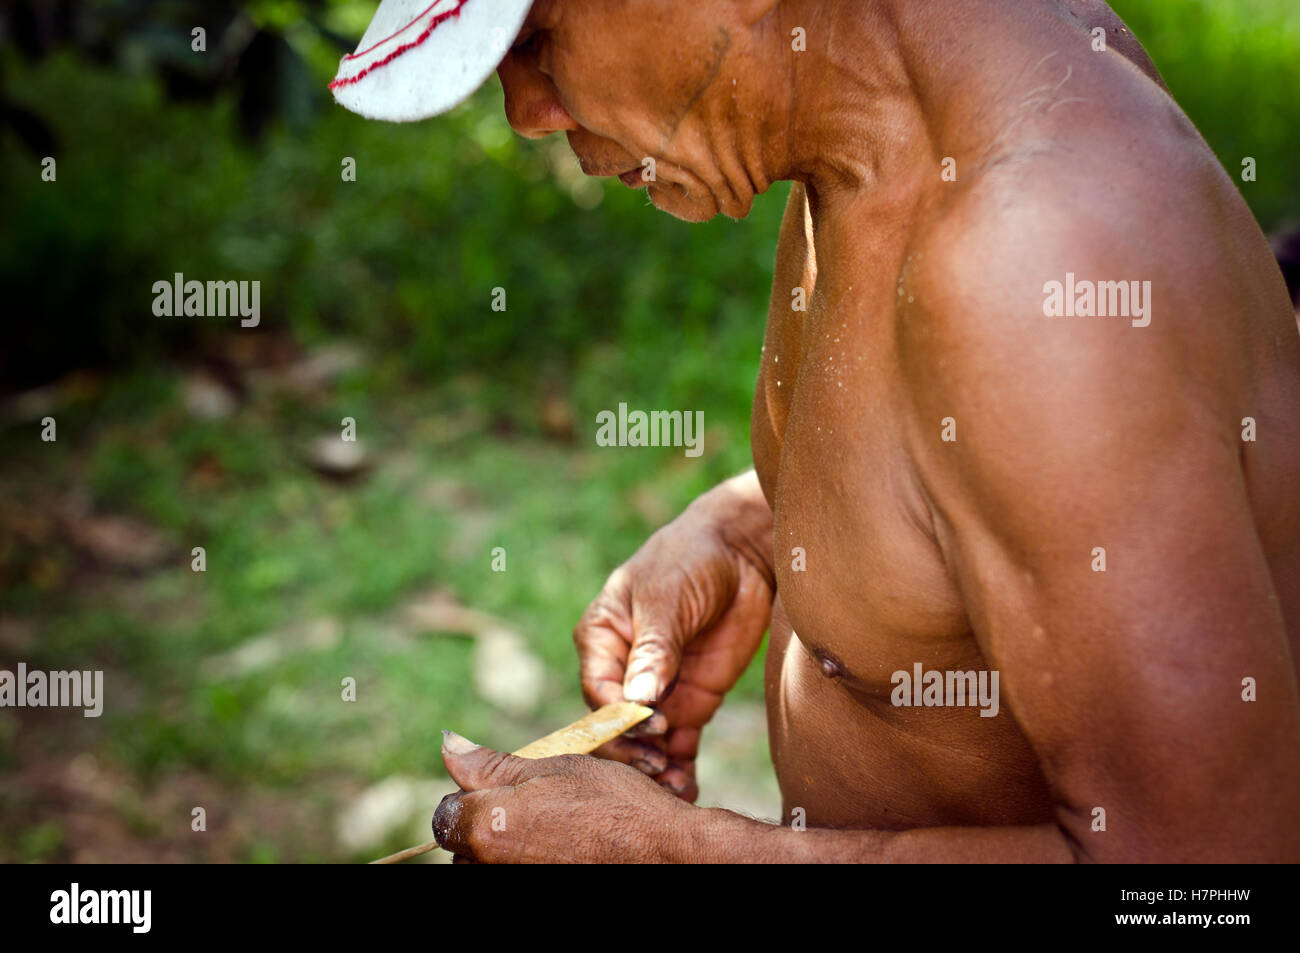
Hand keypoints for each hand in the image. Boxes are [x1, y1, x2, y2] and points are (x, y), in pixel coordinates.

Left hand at [432, 731, 691, 862]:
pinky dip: (533, 865)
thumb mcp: (554, 768)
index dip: (474, 797)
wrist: (665, 857)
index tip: (508, 794)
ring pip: (488, 867)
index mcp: (488, 825)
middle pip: (464, 846)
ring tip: (555, 839)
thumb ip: (492, 764)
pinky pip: (518, 877)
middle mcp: (490, 867)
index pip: (446, 813)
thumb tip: (448, 744)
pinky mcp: (534, 902)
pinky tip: (565, 857)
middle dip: (488, 828)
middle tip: (539, 815)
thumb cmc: (614, 806)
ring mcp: (514, 886)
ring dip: (509, 852)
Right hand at [573, 474, 774, 801]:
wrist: (743, 554)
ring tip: (676, 790)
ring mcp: (657, 690)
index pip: (598, 690)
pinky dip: (680, 768)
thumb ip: (654, 648)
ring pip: (646, 742)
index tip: (650, 725)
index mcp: (602, 639)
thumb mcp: (668, 597)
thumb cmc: (691, 559)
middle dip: (633, 751)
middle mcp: (623, 670)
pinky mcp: (690, 703)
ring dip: (656, 769)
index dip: (618, 716)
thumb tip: (636, 700)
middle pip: (616, 726)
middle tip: (659, 770)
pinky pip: (678, 745)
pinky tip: (688, 791)